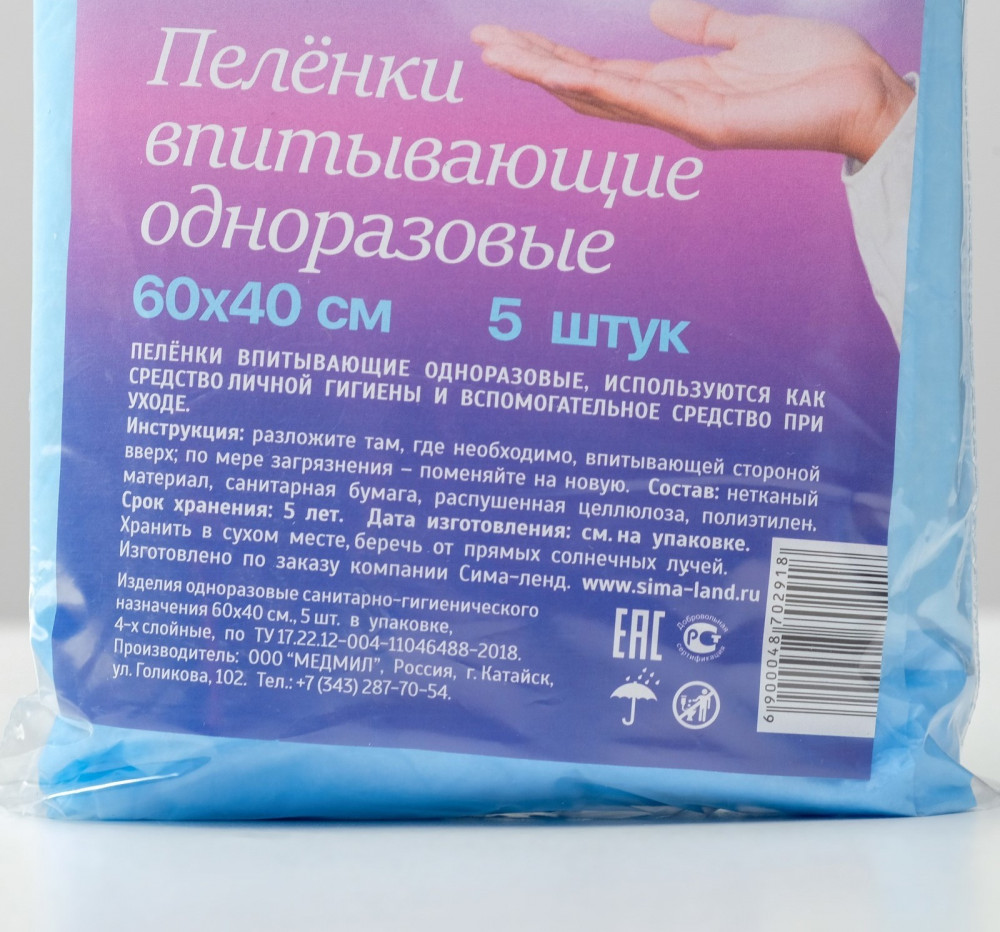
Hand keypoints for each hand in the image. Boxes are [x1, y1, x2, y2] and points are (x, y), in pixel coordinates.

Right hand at [472, 0, 914, 161]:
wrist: (863, 93)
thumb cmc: (815, 70)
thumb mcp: (747, 35)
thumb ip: (702, 27)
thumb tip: (657, 9)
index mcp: (675, 85)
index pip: (598, 70)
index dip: (551, 53)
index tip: (507, 35)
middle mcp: (668, 108)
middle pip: (584, 85)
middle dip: (532, 63)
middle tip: (482, 42)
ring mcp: (683, 121)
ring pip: (600, 97)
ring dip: (547, 76)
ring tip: (500, 55)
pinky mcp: (707, 126)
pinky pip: (645, 104)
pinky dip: (603, 89)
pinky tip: (565, 74)